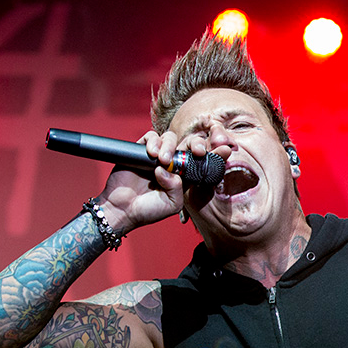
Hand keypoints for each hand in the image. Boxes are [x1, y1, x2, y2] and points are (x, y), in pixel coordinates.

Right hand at [93, 131, 229, 233]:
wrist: (122, 210)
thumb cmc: (148, 210)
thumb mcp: (172, 204)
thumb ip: (178, 188)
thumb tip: (171, 171)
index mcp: (184, 176)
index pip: (201, 161)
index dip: (214, 154)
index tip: (225, 150)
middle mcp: (173, 164)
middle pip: (188, 144)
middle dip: (196, 143)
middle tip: (197, 151)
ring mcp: (157, 156)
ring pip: (170, 138)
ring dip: (170, 146)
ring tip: (163, 160)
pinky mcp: (140, 151)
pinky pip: (151, 137)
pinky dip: (154, 141)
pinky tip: (152, 154)